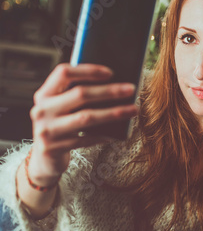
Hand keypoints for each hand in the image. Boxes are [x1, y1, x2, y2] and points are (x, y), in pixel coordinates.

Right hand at [28, 63, 137, 184]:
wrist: (44, 160)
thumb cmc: (60, 127)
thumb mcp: (61, 108)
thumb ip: (75, 95)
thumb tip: (114, 83)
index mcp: (43, 94)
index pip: (64, 73)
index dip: (88, 70)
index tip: (111, 73)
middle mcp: (41, 110)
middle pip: (80, 94)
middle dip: (109, 90)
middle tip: (131, 89)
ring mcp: (46, 130)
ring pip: (86, 117)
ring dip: (113, 112)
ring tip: (133, 110)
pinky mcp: (53, 148)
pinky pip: (86, 139)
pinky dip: (104, 135)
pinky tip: (117, 133)